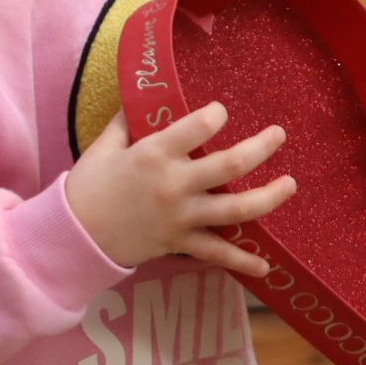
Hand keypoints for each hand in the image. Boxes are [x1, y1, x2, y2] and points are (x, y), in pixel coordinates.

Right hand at [64, 101, 294, 275]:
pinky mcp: (181, 242)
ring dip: (269, 197)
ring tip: (290, 185)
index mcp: (154, 155)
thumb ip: (128, 121)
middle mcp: (175, 185)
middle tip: (279, 135)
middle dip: (261, 148)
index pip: (198, 127)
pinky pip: (217, 253)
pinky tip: (267, 267)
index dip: (216, 115)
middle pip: (231, 166)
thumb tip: (145, 97)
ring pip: (237, 210)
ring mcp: (182, 217)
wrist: (75, 234)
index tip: (222, 112)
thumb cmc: (88, 185)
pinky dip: (243, 262)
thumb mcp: (105, 145)